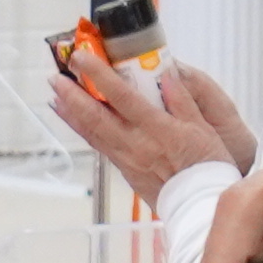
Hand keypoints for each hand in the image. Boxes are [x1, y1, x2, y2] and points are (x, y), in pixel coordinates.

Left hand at [44, 40, 250, 193]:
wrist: (201, 204)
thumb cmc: (207, 166)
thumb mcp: (204, 127)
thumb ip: (184, 100)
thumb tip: (168, 74)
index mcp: (158, 129)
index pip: (122, 96)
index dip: (100, 75)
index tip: (84, 58)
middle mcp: (137, 144)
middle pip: (96, 116)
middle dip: (73, 95)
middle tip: (56, 76)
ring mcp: (127, 159)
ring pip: (92, 133)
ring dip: (71, 113)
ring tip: (55, 96)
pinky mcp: (125, 170)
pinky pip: (99, 147)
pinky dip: (83, 131)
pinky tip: (75, 121)